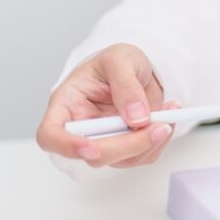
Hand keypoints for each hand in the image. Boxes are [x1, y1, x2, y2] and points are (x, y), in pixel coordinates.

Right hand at [36, 43, 177, 168]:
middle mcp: (82, 128)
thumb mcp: (120, 59)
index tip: (91, 148)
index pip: (51, 135)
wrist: (137, 70)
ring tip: (168, 112)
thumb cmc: (117, 62)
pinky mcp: (126, 148)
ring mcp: (104, 141)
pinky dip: (160, 141)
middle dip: (129, 144)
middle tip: (159, 125)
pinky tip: (167, 118)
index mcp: (67, 104)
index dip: (67, 146)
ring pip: (123, 160)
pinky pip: (143, 156)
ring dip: (151, 142)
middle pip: (94, 155)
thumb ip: (126, 85)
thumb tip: (136, 117)